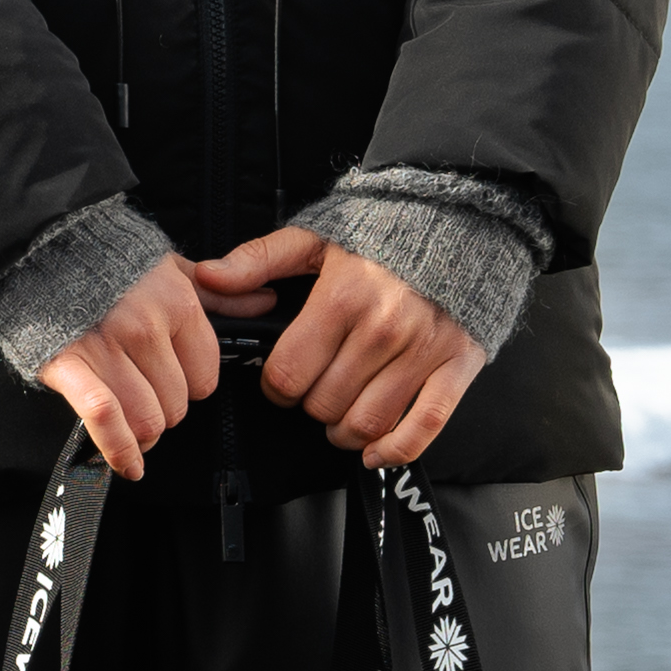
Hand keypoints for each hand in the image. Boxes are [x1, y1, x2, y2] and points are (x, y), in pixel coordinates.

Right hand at [32, 257, 221, 479]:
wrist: (42, 249)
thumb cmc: (109, 262)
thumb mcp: (172, 269)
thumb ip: (220, 294)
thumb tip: (265, 303)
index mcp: (177, 305)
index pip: (205, 379)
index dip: (191, 387)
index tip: (175, 382)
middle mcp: (146, 328)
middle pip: (176, 407)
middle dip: (165, 411)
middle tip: (147, 399)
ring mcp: (107, 348)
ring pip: (146, 420)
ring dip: (142, 432)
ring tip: (133, 422)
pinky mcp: (70, 365)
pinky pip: (105, 417)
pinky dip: (118, 450)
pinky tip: (127, 464)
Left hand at [190, 226, 479, 469]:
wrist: (462, 218)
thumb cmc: (386, 230)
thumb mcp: (317, 236)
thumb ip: (259, 260)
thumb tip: (208, 278)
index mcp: (343, 296)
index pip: (288, 374)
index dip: (275, 387)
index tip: (281, 382)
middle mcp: (383, 327)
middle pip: (324, 404)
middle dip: (309, 406)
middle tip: (315, 392)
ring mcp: (424, 350)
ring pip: (367, 423)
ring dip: (343, 433)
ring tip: (339, 417)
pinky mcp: (458, 364)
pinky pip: (425, 426)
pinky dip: (396, 450)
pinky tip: (375, 452)